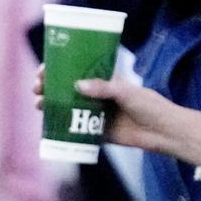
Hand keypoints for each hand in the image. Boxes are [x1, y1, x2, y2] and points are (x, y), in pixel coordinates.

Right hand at [35, 66, 200, 163]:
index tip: (43, 69)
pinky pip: (74, 129)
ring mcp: (95, 113)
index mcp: (105, 80)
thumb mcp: (127, 92)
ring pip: (67, 107)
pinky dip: (60, 126)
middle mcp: (97, 95)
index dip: (57, 68)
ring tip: (39, 103)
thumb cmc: (150, 105)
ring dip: (50, 104)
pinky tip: (47, 123)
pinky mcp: (97, 132)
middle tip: (37, 87)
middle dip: (48, 86)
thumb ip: (105, 88)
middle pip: (66, 88)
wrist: (164, 132)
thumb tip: (77, 84)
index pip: (76, 70)